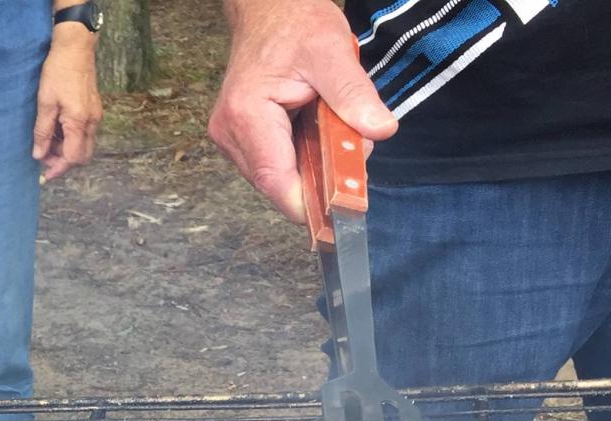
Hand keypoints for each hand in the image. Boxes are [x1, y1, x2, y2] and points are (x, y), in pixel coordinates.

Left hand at [32, 28, 101, 182]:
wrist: (76, 47)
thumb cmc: (58, 72)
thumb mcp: (45, 103)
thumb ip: (43, 131)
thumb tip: (39, 155)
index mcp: (79, 122)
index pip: (72, 158)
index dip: (58, 169)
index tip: (45, 175)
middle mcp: (92, 122)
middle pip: (82, 156)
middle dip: (64, 161)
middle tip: (44, 156)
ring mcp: (95, 115)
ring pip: (84, 145)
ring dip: (67, 150)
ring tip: (48, 141)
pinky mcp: (94, 109)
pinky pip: (85, 133)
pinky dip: (72, 138)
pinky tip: (57, 130)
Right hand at [208, 0, 394, 223]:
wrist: (268, 9)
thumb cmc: (293, 23)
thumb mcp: (332, 53)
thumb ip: (354, 95)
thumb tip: (380, 131)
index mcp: (247, 115)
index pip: (276, 181)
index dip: (310, 203)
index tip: (344, 211)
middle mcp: (230, 133)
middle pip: (278, 184)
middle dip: (318, 177)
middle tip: (350, 147)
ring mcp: (231, 139)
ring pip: (277, 177)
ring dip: (311, 165)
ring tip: (329, 128)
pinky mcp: (239, 139)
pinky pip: (274, 164)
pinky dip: (301, 156)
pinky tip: (314, 130)